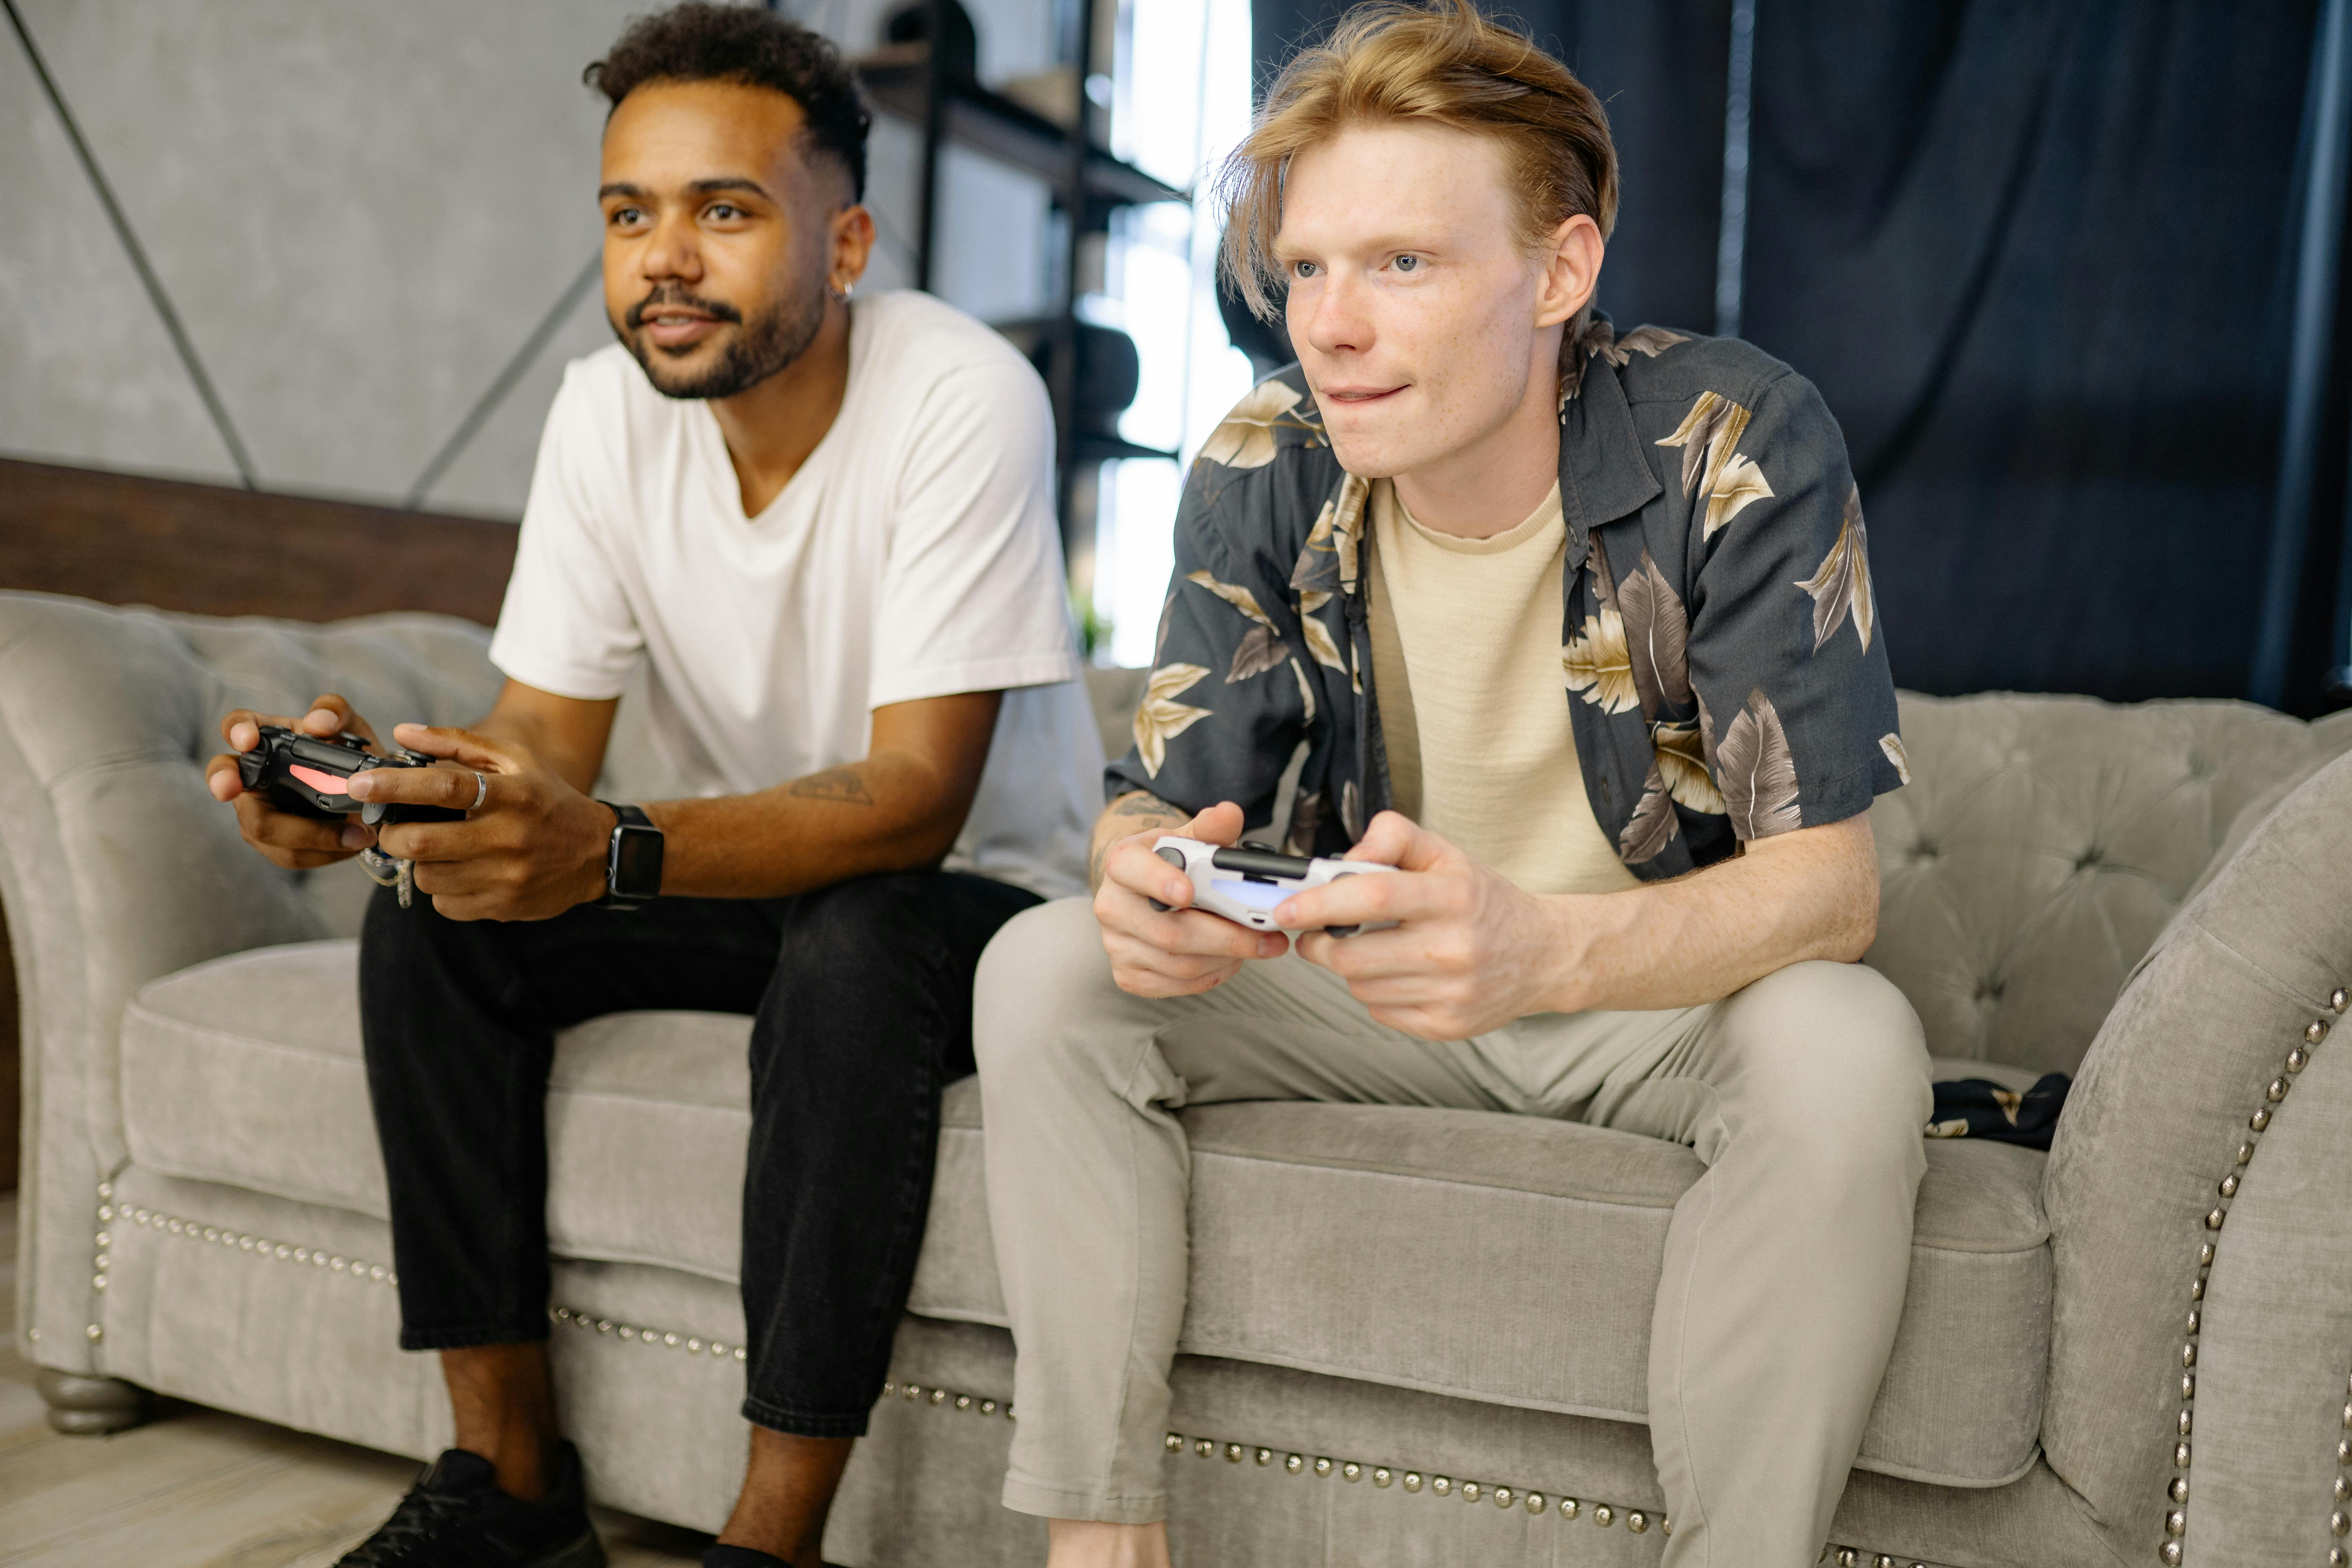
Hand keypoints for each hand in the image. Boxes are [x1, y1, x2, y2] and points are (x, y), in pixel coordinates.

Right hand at [205, 694, 381, 869]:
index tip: (247, 739)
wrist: (371, 798)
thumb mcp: (352, 729)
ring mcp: (259, 811)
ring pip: (263, 828)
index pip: (239, 726)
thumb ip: (336, 714)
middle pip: (228, 782)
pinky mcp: (274, 842)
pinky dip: (324, 852)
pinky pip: (289, 853)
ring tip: (357, 834)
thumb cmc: (351, 756)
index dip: (236, 731)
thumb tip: (318, 723)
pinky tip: (351, 844)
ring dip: (311, 835)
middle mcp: (254, 775)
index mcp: (269, 738)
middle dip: (225, 785)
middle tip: (228, 788)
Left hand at [351, 722, 615, 920]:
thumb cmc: (547, 800)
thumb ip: (458, 742)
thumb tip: (403, 733)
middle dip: (393, 835)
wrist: (597, 854)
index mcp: (513, 794)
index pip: (444, 788)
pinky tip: (460, 872)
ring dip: (419, 862)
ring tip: (437, 849)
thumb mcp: (515, 761)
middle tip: (393, 827)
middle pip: (423, 842)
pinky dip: (441, 889)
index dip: (395, 786)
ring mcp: (507, 876)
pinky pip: (445, 904)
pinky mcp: (503, 906)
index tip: (360, 785)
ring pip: (428, 877)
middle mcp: (510, 837)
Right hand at [1094, 800, 1287, 996]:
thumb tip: (1229, 814)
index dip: (1160, 882)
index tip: (1188, 892)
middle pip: (1170, 932)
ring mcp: (1116, 945)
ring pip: (1178, 964)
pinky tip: (1229, 960)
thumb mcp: (1188, 839)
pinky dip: (1212, 976)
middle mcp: (1111, 906)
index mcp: (1123, 863)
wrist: (1142, 892)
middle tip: (1269, 937)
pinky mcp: (1128, 975)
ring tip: (1256, 945)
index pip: (1133, 870)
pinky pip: (1176, 985)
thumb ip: (1211, 829)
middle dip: (1227, 937)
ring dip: (1226, 958)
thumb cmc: (1170, 864)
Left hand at [1276, 811, 1576, 1039]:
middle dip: (1320, 944)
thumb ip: (1393, 837)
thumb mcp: (1445, 853)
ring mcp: (1452, 993)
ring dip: (1350, 968)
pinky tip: (1398, 974)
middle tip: (1316, 934)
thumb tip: (1345, 858)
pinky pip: (1380, 1010)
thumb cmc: (1481, 899)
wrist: (1542, 954)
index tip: (1287, 909)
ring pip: (1361, 985)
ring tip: (1372, 949)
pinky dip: (1375, 992)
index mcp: (1452, 896)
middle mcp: (1454, 948)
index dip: (1319, 903)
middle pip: (1352, 956)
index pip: (1372, 897)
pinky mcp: (1447, 1025)